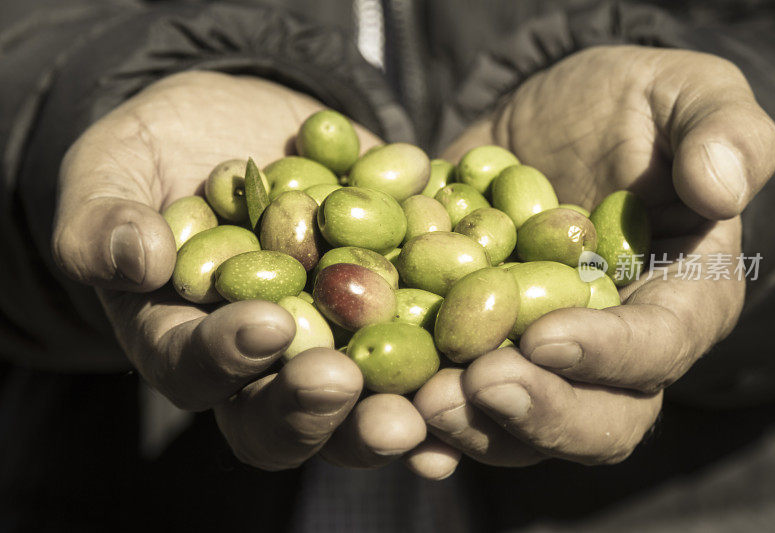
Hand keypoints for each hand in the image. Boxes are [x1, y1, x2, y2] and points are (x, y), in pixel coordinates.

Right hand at [52, 71, 425, 470]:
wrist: (236, 122)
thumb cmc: (158, 152)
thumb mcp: (111, 171)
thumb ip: (103, 221)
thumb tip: (136, 259)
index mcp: (186, 340)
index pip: (198, 369)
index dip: (229, 357)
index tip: (268, 325)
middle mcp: (262, 362)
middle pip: (287, 414)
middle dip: (325, 412)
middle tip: (364, 400)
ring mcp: (331, 340)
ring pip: (362, 400)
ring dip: (400, 412)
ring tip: (434, 410)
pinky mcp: (391, 309)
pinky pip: (425, 347)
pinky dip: (455, 361)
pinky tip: (492, 368)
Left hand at [415, 46, 774, 466]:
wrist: (544, 123)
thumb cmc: (628, 106)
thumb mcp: (683, 94)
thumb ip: (722, 131)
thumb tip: (721, 188)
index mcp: (682, 297)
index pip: (660, 344)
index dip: (610, 353)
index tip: (545, 336)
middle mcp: (616, 351)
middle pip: (596, 417)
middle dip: (539, 411)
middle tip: (480, 384)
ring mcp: (542, 362)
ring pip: (521, 428)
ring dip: (471, 427)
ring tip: (421, 405)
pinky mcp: (481, 352)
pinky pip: (459, 405)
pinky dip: (423, 422)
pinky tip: (389, 420)